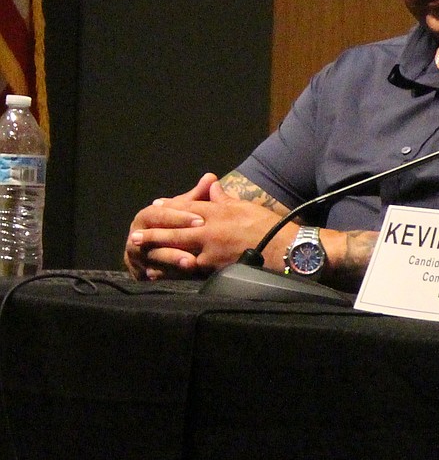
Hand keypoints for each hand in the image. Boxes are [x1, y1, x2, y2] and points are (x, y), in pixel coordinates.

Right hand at [124, 172, 215, 278]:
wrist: (152, 249)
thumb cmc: (173, 225)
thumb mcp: (184, 210)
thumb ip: (197, 196)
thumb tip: (211, 178)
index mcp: (146, 217)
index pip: (159, 213)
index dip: (179, 216)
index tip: (201, 220)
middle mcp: (136, 235)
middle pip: (153, 235)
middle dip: (176, 238)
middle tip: (198, 240)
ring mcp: (136, 255)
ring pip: (152, 257)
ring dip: (171, 259)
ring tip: (191, 262)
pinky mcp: (139, 273)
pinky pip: (151, 275)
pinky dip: (165, 276)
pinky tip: (179, 278)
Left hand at [125, 175, 291, 278]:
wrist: (282, 248)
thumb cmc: (267, 225)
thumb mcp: (246, 206)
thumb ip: (225, 199)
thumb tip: (214, 186)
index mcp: (218, 212)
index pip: (188, 208)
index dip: (169, 207)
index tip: (155, 207)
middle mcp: (210, 230)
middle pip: (176, 230)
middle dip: (154, 233)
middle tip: (135, 234)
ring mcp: (210, 250)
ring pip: (178, 250)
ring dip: (158, 252)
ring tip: (142, 255)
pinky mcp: (215, 267)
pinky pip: (189, 269)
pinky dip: (173, 271)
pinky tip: (162, 273)